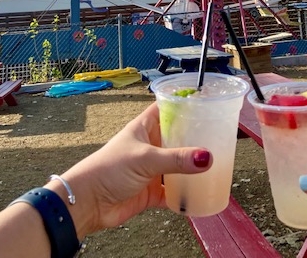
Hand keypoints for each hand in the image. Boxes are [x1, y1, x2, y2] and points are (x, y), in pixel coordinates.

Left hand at [46, 103, 211, 237]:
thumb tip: (206, 157)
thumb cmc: (107, 169)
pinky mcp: (152, 190)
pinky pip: (174, 191)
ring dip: (191, 167)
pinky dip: (184, 194)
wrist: (88, 203)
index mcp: (145, 127)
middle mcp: (151, 145)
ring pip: (178, 164)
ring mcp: (152, 168)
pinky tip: (198, 194)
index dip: (185, 103)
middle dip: (195, 138)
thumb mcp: (145, 158)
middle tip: (218, 137)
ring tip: (214, 166)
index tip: (206, 102)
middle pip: (178, 137)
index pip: (168, 108)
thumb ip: (176, 159)